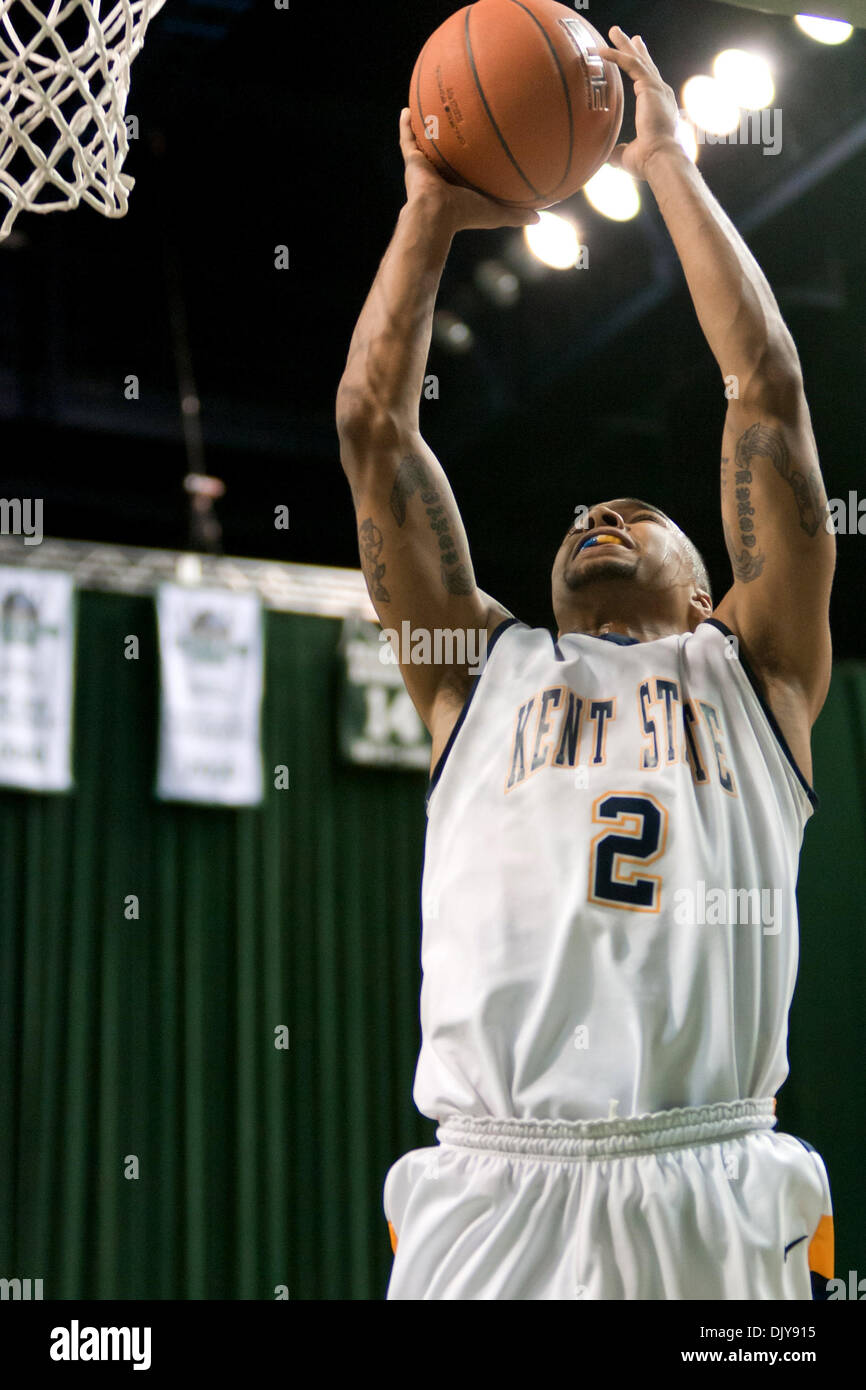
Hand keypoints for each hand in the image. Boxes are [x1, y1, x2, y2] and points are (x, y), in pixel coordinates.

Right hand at [399, 108, 540, 231]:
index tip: (479, 144)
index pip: (465, 170)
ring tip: (427, 110)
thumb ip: (517, 214)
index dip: (471, 159)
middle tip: (455, 119)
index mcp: (458, 187)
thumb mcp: (497, 213)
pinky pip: (407, 139)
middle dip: (449, 140)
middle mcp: (440, 176)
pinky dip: (405, 126)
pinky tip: (406, 110)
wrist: (437, 214)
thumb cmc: (466, 215)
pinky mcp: (412, 162)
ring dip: (425, 129)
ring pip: (424, 144)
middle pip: (445, 153)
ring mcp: (424, 168)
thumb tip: (540, 219)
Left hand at [595, 29, 681, 180]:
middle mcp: (661, 94)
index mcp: (659, 107)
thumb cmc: (648, 162)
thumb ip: (617, 152)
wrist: (660, 159)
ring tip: (613, 31)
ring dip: (624, 45)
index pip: (649, 81)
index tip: (636, 52)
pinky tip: (601, 51)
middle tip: (624, 35)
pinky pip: (631, 65)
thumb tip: (605, 157)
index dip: (641, 66)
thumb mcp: (628, 156)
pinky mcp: (650, 87)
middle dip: (634, 48)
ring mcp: (657, 88)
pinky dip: (616, 56)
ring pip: (638, 59)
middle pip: (645, 64)